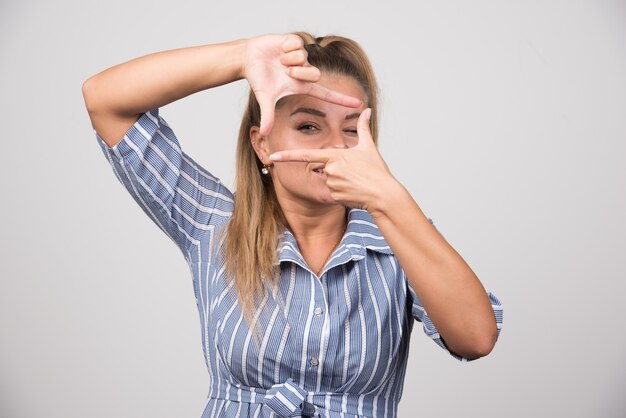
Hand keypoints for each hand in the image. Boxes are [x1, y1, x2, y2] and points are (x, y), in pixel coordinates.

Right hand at [242, 34, 361, 135]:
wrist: (249, 58)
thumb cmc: (259, 79)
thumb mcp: (266, 98)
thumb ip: (268, 116)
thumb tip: (264, 134)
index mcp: (303, 85)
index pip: (327, 94)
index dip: (343, 100)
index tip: (359, 104)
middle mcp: (305, 71)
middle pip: (314, 74)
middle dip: (298, 73)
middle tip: (285, 72)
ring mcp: (302, 57)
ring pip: (304, 58)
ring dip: (288, 60)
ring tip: (279, 61)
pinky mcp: (296, 41)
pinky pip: (297, 44)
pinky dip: (286, 48)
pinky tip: (279, 50)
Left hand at [269, 108, 397, 211]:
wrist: (383, 194)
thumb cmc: (377, 171)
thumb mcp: (369, 147)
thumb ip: (363, 128)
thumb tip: (366, 110)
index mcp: (335, 155)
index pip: (306, 155)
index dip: (288, 156)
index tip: (273, 157)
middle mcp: (330, 169)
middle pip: (325, 169)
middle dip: (337, 171)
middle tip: (355, 174)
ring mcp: (331, 183)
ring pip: (330, 181)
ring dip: (341, 182)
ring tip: (356, 182)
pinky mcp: (334, 195)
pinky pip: (333, 192)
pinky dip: (343, 192)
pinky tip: (355, 192)